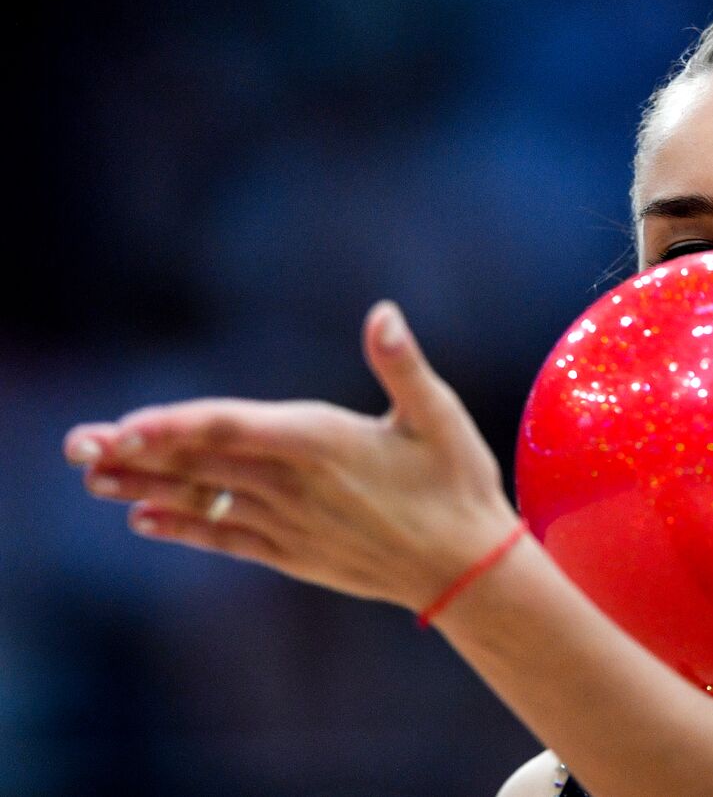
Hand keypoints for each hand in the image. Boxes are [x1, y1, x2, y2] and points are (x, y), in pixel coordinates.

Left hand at [62, 300, 520, 612]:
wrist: (466, 569)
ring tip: (92, 477)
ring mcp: (290, 524)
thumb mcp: (439, 414)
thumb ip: (402, 364)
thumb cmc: (457, 483)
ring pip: (205, 501)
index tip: (127, 425)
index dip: (178, 426)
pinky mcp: (293, 552)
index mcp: (325, 443)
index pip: (236, 430)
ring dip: (146, 487)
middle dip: (139, 452)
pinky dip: (182, 527)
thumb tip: (383, 313)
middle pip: (204, 465)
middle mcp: (296, 486)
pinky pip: (225, 539)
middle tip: (78, 445)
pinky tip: (143, 519)